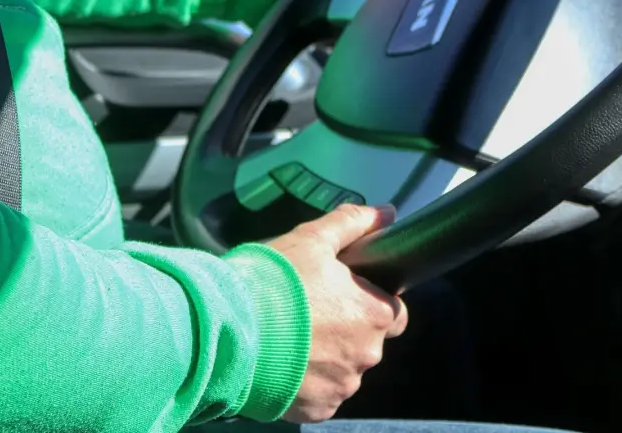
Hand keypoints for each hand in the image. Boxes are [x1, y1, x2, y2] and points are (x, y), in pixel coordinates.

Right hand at [271, 204, 407, 422]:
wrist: (228, 331)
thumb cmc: (274, 282)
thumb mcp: (313, 239)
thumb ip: (353, 224)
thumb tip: (387, 212)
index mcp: (374, 314)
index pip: (393, 312)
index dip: (371, 301)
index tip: (343, 294)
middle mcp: (367, 355)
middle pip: (367, 342)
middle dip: (346, 329)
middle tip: (308, 312)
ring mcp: (342, 386)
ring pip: (343, 370)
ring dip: (326, 357)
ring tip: (290, 337)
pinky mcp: (316, 409)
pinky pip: (321, 395)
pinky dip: (307, 383)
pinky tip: (283, 362)